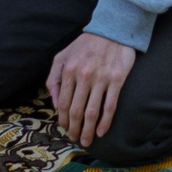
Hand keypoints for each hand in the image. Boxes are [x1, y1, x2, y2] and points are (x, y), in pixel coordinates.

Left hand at [45, 33, 137, 148]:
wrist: (112, 31)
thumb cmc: (85, 45)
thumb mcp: (63, 56)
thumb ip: (54, 78)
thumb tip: (55, 103)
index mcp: (68, 70)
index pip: (63, 103)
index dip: (63, 119)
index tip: (65, 129)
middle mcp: (83, 76)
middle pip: (77, 111)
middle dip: (74, 129)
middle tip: (75, 139)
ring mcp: (101, 79)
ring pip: (92, 112)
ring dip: (88, 130)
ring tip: (87, 141)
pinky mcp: (117, 80)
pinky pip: (110, 106)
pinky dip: (105, 122)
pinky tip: (101, 132)